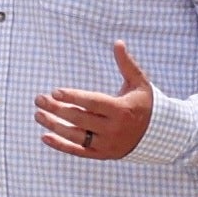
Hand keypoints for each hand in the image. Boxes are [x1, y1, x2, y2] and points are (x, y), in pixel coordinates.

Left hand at [33, 42, 156, 160]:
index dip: (73, 97)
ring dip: (54, 126)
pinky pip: (79, 151)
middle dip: (57, 109)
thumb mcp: (139, 83)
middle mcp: (114, 129)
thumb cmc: (144, 103)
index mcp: (122, 110)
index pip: (93, 103)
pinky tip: (44, 137)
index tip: (54, 91)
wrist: (160, 134)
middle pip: (80, 119)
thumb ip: (126, 64)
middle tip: (39, 99)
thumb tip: (118, 42)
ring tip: (37, 115)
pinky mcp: (103, 154)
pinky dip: (61, 146)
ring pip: (76, 136)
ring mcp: (108, 144)